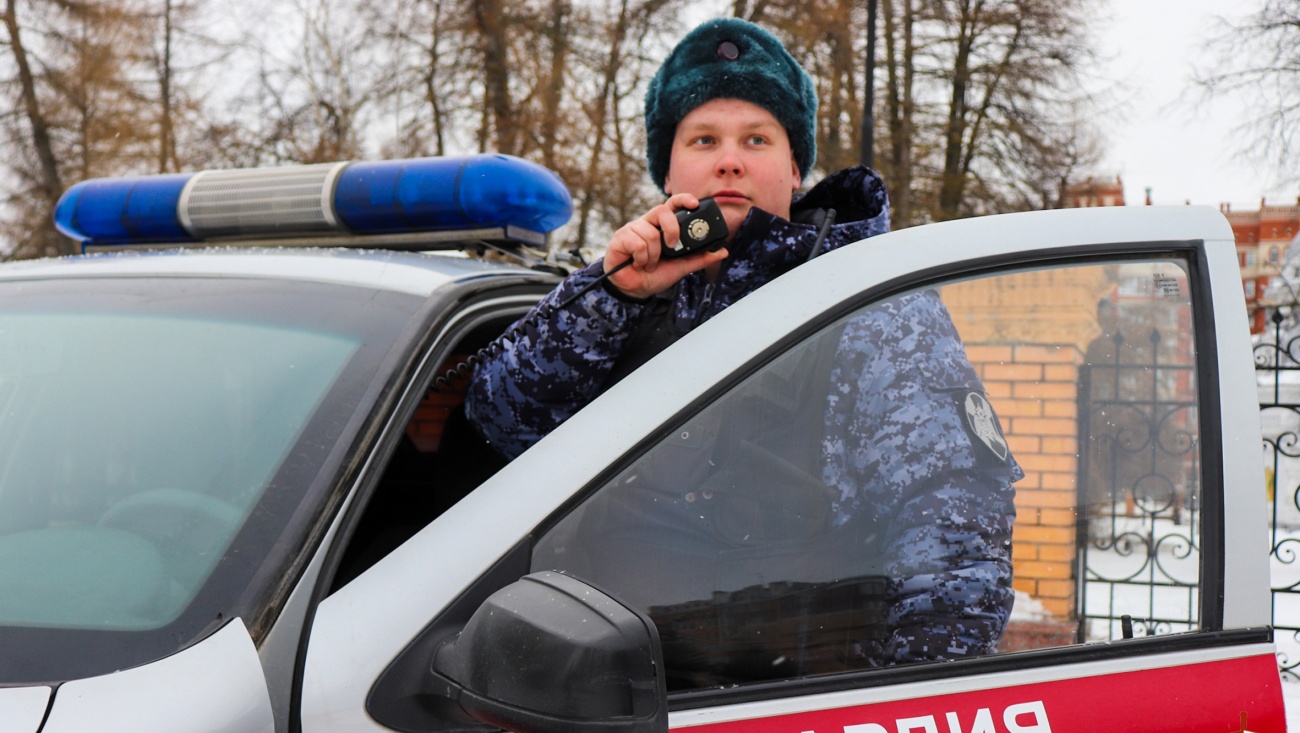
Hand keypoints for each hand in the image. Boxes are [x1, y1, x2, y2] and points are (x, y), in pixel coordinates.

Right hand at [603, 193, 728, 299]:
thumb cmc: (655, 275)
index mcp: (662, 226)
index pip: (672, 205)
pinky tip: (638, 264)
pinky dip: (641, 258)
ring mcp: (633, 229)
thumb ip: (700, 258)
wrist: (636, 290)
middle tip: (672, 246)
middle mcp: (647, 223)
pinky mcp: (620, 238)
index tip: (695, 203)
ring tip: (650, 264)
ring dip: (654, 255)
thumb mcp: (682, 266)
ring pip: (650, 233)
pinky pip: (637, 243)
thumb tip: (723, 251)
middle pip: (661, 210)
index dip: (683, 199)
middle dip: (671, 229)